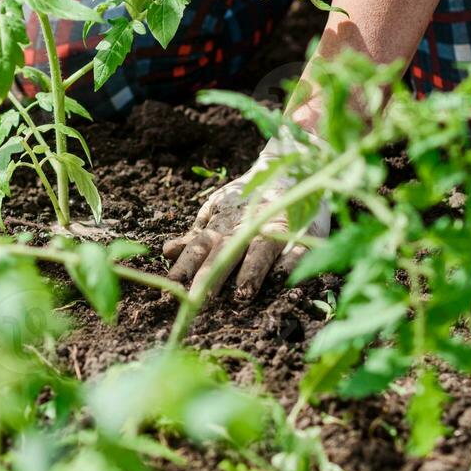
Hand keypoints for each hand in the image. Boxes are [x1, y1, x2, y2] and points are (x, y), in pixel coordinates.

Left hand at [162, 130, 330, 299]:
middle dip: (211, 276)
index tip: (171, 286)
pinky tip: (282, 280)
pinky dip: (289, 263)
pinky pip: (297, 249)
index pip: (199, 247)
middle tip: (198, 299)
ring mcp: (275, 229)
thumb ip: (195, 235)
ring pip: (260, 251)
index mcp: (223, 226)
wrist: (287, 171)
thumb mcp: (216, 211)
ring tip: (242, 295)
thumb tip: (167, 252)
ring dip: (251, 272)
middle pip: (225, 253)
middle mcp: (246, 228)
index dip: (185, 266)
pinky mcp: (303, 233)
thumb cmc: (246, 199)